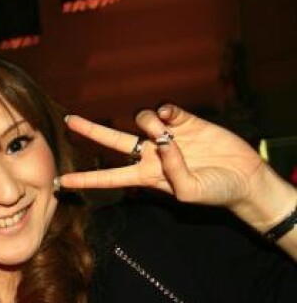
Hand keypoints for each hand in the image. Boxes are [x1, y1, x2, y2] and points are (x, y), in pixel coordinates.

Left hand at [61, 103, 267, 208]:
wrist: (243, 178)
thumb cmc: (215, 192)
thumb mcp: (190, 191)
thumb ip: (173, 171)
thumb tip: (162, 142)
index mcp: (145, 176)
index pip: (108, 178)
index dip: (84, 180)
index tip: (60, 182)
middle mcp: (150, 154)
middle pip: (112, 141)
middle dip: (90, 131)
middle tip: (69, 121)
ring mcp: (166, 136)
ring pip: (142, 120)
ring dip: (148, 122)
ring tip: (166, 132)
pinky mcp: (185, 121)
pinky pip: (166, 110)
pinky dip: (166, 111)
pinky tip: (173, 117)